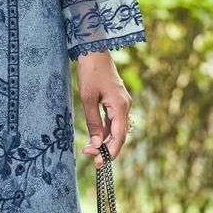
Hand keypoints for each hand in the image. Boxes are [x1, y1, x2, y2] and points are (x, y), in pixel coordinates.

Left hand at [77, 50, 132, 168]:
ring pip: (117, 129)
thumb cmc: (90, 72)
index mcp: (120, 106)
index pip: (119, 136)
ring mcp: (122, 104)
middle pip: (120, 135)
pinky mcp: (116, 101)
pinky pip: (113, 121)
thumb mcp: (87, 98)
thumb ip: (92, 123)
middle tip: (93, 162)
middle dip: (108, 150)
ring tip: (92, 153)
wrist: (94, 51)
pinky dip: (106, 132)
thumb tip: (95, 145)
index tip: (98, 161)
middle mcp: (125, 106)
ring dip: (106, 142)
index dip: (110, 151)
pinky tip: (96, 139)